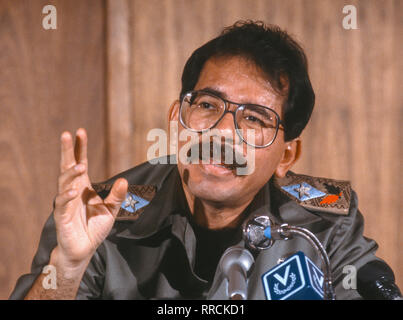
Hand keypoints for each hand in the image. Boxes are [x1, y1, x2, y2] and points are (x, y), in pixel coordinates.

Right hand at [53, 128, 127, 266]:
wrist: (84, 249)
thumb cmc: (94, 227)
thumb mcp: (110, 210)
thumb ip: (116, 196)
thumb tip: (124, 180)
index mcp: (83, 185)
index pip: (81, 162)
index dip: (80, 148)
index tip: (80, 132)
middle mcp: (72, 190)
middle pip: (67, 166)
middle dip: (67, 151)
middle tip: (67, 134)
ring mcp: (65, 202)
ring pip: (64, 182)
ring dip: (70, 173)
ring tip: (78, 165)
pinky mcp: (62, 217)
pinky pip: (62, 204)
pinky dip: (67, 197)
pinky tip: (73, 192)